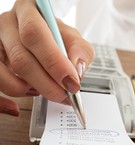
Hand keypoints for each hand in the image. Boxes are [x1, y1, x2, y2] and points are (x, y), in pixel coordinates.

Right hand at [0, 0, 93, 114]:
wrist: (41, 40)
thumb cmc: (55, 37)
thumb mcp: (73, 39)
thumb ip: (80, 51)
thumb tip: (75, 70)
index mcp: (29, 11)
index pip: (35, 34)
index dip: (54, 62)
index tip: (71, 82)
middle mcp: (8, 25)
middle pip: (20, 58)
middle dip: (47, 83)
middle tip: (64, 95)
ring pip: (6, 74)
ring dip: (30, 89)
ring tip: (47, 91)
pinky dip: (13, 96)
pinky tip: (27, 96)